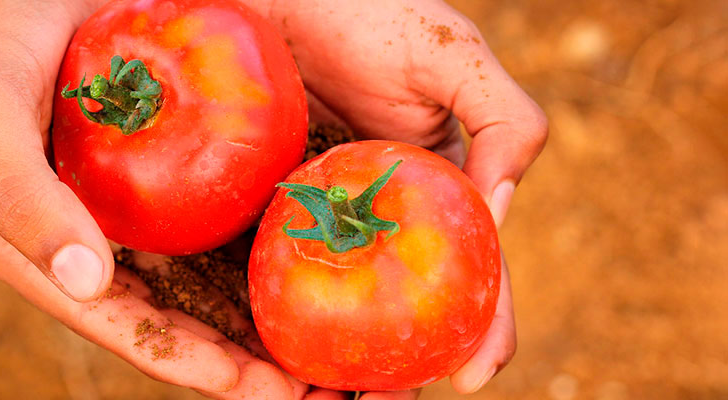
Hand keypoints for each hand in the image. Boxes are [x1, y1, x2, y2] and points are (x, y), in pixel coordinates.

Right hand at [0, 0, 314, 397]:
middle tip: (300, 390)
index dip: (182, 361)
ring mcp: (120, 217)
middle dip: (229, 364)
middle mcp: (81, 246)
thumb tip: (85, 283)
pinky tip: (293, 274)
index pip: (117, 323)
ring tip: (309, 359)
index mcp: (33, 250)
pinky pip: (206, 233)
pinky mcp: (152, 185)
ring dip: (248, 328)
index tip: (246, 386)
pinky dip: (247, 263)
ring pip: (193, 288)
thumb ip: (23, 196)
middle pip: (165, 321)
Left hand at [239, 0, 547, 396]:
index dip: (485, 326)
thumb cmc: (370, 13)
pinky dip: (286, 317)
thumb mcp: (453, 58)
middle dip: (406, 364)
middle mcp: (387, 215)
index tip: (473, 376)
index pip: (475, 271)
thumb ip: (505, 123)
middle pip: (409, 304)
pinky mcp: (273, 211)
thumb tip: (502, 212)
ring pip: (347, 303)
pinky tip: (274, 353)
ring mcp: (329, 218)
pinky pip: (282, 272)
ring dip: (346, 360)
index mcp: (440, 192)